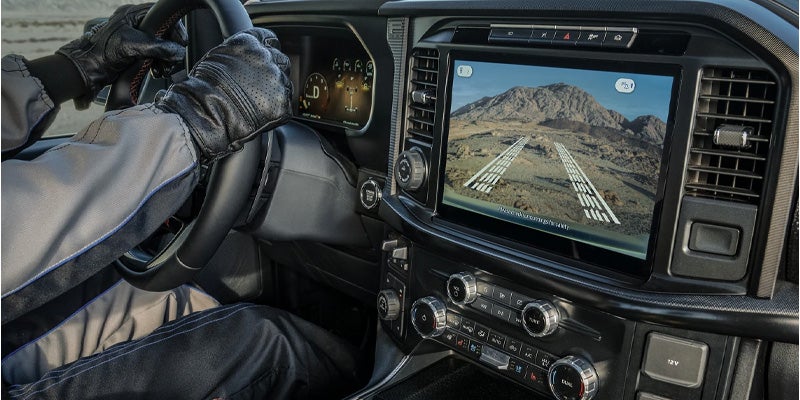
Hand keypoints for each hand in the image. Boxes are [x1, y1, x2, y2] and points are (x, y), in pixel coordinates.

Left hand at [57, 3, 186, 106]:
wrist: (87, 68)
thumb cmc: (102, 52)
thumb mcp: (132, 46)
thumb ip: (157, 47)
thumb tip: (178, 51)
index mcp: (132, 14)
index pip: (161, 15)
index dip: (174, 27)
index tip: (181, 41)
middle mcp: (135, 24)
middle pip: (164, 32)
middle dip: (171, 47)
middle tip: (173, 59)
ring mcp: (136, 38)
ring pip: (161, 45)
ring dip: (166, 58)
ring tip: (163, 69)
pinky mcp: (135, 52)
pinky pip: (154, 55)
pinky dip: (159, 64)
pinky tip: (157, 71)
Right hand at [156, 28, 292, 161]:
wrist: (207, 111)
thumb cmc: (204, 87)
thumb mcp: (216, 57)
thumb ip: (238, 54)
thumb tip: (242, 59)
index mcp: (250, 43)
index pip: (269, 39)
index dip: (268, 50)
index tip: (266, 58)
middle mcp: (267, 58)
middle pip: (281, 61)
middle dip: (273, 72)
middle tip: (259, 86)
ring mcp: (276, 80)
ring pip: (285, 84)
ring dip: (275, 91)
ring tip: (256, 103)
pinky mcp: (282, 103)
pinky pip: (285, 106)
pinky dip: (276, 111)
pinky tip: (261, 114)